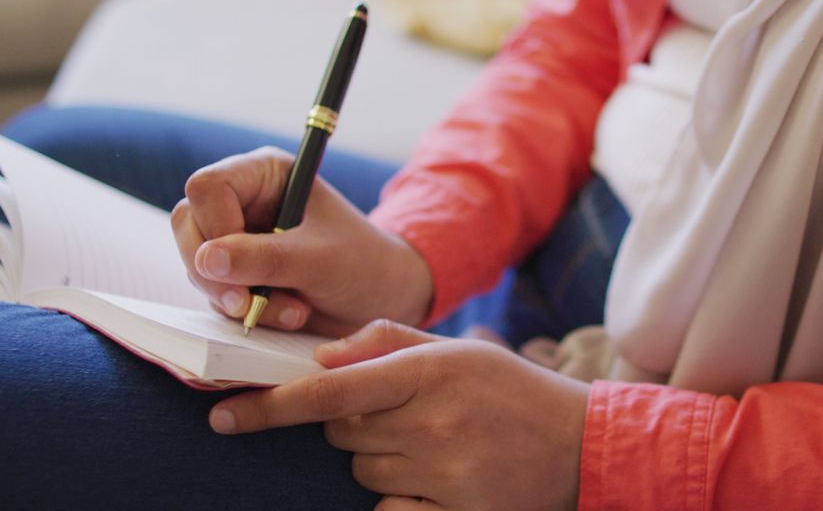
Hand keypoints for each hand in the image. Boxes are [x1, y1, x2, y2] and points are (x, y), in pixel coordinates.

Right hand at [171, 147, 431, 335]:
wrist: (384, 300)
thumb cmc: (363, 265)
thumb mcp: (319, 260)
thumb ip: (264, 258)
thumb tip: (206, 259)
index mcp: (265, 175)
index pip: (207, 188)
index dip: (215, 226)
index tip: (241, 262)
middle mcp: (243, 202)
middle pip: (190, 226)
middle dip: (216, 273)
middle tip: (249, 303)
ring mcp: (236, 240)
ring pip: (198, 266)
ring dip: (238, 299)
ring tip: (293, 310)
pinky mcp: (237, 275)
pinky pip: (215, 295)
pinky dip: (245, 313)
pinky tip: (288, 315)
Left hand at [209, 320, 589, 509]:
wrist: (581, 443)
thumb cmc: (513, 389)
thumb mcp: (458, 350)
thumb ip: (388, 342)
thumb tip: (323, 356)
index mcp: (431, 372)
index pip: (331, 389)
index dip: (271, 405)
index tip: (224, 415)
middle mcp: (434, 424)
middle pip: (341, 433)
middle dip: (351, 423)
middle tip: (400, 414)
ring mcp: (446, 475)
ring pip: (363, 472)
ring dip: (379, 459)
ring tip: (430, 444)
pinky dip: (398, 498)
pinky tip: (434, 480)